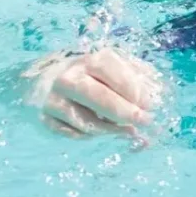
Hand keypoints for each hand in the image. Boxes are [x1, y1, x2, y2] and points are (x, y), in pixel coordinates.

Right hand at [24, 48, 164, 137]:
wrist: (39, 80)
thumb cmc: (87, 75)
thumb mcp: (111, 68)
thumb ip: (135, 78)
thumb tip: (157, 95)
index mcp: (90, 61)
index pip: (117, 78)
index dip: (136, 94)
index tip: (149, 105)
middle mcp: (69, 78)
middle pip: (101, 99)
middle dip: (127, 114)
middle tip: (144, 122)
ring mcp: (53, 99)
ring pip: (88, 122)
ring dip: (111, 130)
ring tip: (127, 130)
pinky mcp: (44, 119)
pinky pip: (73, 134)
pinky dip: (90, 135)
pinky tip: (101, 130)